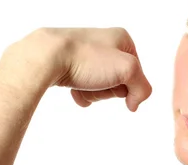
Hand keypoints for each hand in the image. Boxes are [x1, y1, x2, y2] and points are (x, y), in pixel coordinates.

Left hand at [36, 27, 152, 111]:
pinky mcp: (70, 65)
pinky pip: (84, 88)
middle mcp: (104, 43)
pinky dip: (81, 94)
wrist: (46, 56)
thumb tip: (135, 103)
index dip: (129, 85)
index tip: (117, 85)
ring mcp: (86, 54)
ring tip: (82, 86)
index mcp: (121, 39)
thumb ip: (142, 88)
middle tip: (97, 83)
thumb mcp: (127, 70)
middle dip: (109, 90)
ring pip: (100, 86)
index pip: (138, 73)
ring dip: (94, 93)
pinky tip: (74, 91)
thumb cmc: (85, 58)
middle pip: (118, 81)